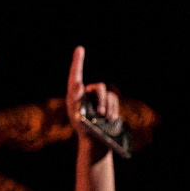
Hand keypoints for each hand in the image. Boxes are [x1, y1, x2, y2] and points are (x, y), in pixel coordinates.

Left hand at [65, 45, 120, 161]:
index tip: (80, 48)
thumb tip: (78, 82)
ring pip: (108, 94)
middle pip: (98, 88)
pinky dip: (113, 110)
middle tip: (100, 113)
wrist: (95, 142)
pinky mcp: (109, 104)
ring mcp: (99, 99)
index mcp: (75, 96)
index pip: (75, 76)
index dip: (78, 62)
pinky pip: (114, 100)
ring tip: (103, 118)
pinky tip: (109, 119)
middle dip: (101, 99)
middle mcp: (87, 95)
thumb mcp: (78, 115)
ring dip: (107, 106)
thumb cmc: (84, 130)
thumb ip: (77, 98)